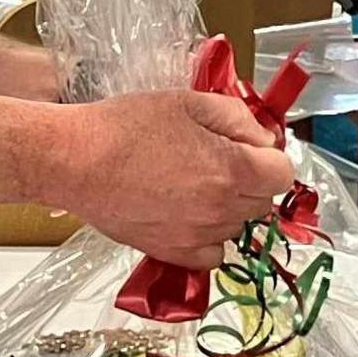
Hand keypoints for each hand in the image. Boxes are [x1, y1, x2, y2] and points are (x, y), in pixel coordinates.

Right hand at [50, 89, 296, 271]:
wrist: (75, 161)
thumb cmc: (127, 126)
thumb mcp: (189, 101)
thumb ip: (238, 118)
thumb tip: (263, 138)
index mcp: (233, 169)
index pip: (283, 173)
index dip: (269, 155)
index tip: (248, 146)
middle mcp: (222, 209)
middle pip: (263, 201)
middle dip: (250, 179)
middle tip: (217, 159)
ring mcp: (198, 236)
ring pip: (238, 227)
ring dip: (228, 208)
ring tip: (194, 184)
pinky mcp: (172, 253)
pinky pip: (212, 255)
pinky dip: (209, 238)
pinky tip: (188, 215)